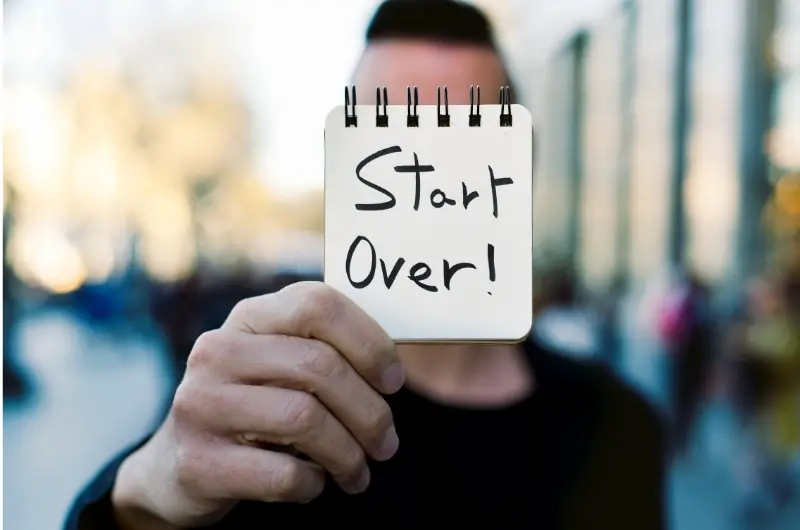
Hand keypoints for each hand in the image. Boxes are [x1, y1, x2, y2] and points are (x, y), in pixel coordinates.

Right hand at [112, 282, 403, 527]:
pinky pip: (282, 473)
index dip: (369, 341)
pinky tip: (314, 483)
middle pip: (319, 367)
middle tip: (388, 444)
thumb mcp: (280, 366)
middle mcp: (217, 351)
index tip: (394, 380)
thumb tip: (397, 363)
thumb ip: (327, 351)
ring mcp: (200, 404)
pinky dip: (312, 483)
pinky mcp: (197, 461)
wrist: (176, 465)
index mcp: (248, 317)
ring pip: (305, 419)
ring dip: (349, 454)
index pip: (318, 304)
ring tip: (359, 473)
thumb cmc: (254, 407)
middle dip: (370, 412)